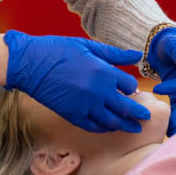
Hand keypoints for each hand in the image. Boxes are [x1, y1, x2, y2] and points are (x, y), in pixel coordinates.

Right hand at [3, 30, 150, 132]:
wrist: (29, 62)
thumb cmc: (58, 49)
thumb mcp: (88, 46)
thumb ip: (115, 54)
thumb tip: (137, 54)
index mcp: (103, 72)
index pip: (129, 86)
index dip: (132, 88)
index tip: (131, 90)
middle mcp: (98, 92)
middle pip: (126, 108)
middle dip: (138, 114)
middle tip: (146, 118)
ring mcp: (84, 106)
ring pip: (111, 121)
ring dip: (124, 125)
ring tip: (133, 127)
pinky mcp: (71, 115)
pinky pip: (93, 126)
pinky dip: (104, 128)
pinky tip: (109, 126)